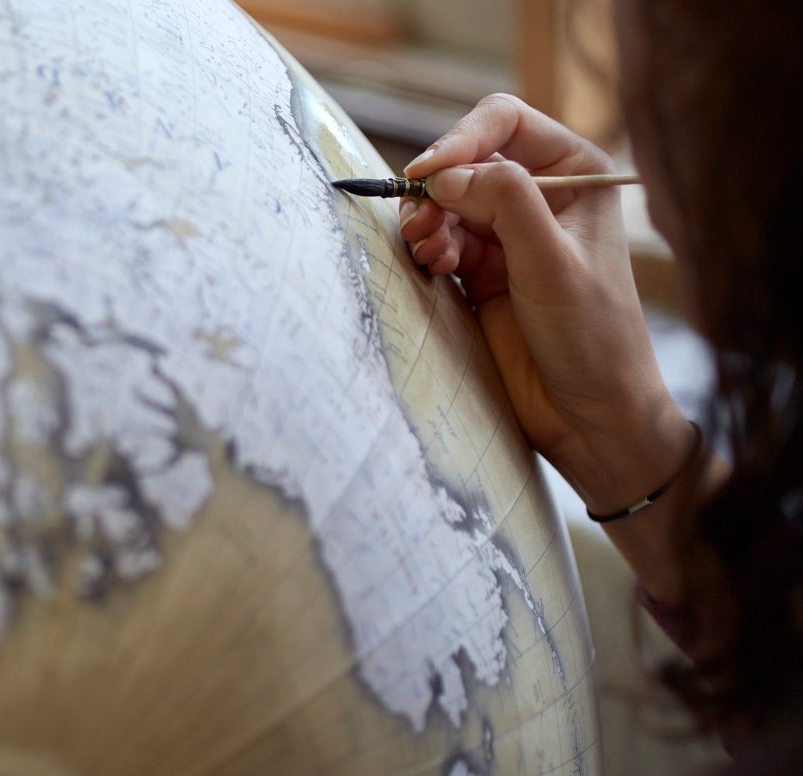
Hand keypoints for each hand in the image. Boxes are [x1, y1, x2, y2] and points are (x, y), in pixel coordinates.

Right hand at [398, 94, 694, 512]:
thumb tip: (446, 174)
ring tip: (428, 253)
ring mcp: (507, 235)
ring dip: (427, 222)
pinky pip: (439, 242)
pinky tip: (436, 271)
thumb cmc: (592, 336)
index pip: (504, 122)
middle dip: (438, 188)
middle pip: (465, 161)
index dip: (461, 139)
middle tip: (420, 225)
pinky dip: (428, 250)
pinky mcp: (481, 272)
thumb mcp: (552, 262)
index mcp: (575, 174)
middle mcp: (540, 195)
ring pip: (445, 203)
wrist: (588, 414)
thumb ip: (504, 203)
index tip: (427, 175)